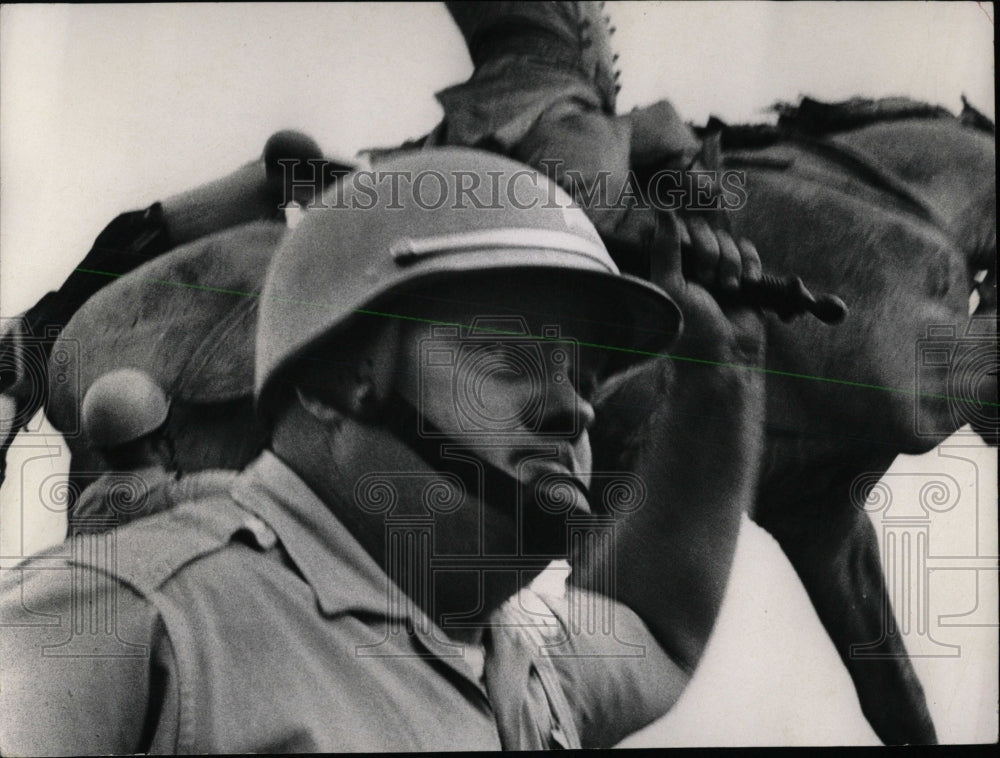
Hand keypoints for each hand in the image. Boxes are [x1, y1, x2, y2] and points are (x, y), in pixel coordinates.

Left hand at [656, 213, 765, 365]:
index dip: (685, 232)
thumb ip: (664, 247)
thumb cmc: (689, 327)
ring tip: (726, 289)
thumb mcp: (669, 285)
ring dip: (729, 262)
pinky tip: (745, 283)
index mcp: (668, 263)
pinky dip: (749, 264)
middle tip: (707, 279)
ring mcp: (717, 266)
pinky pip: (748, 249)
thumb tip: (661, 210)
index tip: (687, 249)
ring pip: (727, 238)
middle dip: (709, 251)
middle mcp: (691, 262)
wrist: (725, 354)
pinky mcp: (743, 273)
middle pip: (704, 228)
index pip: (676, 226)